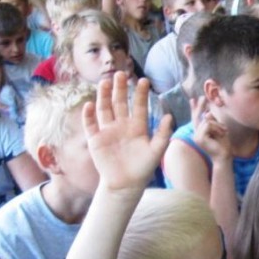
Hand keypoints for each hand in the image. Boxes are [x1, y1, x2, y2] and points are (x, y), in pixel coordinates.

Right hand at [83, 73, 171, 192]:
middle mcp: (122, 125)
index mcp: (137, 127)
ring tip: (105, 82)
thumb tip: (170, 116)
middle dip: (120, 89)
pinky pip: (90, 124)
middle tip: (121, 74)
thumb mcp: (156, 151)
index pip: (139, 106)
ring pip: (104, 109)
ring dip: (103, 96)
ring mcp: (108, 131)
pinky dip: (89, 115)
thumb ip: (163, 134)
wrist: (126, 184)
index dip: (140, 94)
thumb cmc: (143, 168)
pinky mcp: (95, 140)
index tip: (143, 80)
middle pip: (120, 103)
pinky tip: (89, 104)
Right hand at [192, 104, 232, 163]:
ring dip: (218, 124)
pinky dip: (217, 127)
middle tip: (203, 97)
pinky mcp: (200, 138)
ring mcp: (196, 136)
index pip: (196, 119)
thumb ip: (213, 122)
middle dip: (200, 107)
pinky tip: (222, 134)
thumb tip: (207, 113)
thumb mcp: (219, 130)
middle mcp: (196, 134)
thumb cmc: (223, 145)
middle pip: (197, 117)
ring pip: (206, 120)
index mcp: (200, 132)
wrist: (224, 156)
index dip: (194, 109)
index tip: (193, 99)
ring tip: (224, 131)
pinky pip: (208, 125)